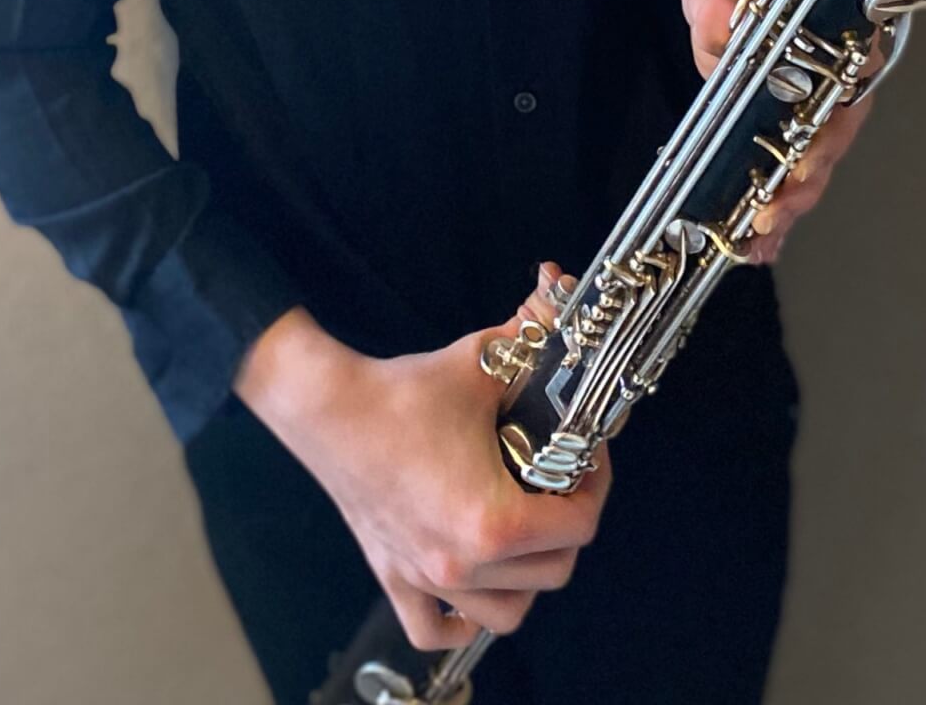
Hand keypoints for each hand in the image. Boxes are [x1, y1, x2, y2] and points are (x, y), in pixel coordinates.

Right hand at [269, 261, 610, 654]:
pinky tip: (473, 587)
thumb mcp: (483, 361)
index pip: (580, 526)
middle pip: (554, 572)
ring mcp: (426, 578)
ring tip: (527, 530)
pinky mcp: (394, 577)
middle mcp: (462, 564)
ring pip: (507, 612)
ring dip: (528, 578)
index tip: (588, 457)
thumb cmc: (402, 392)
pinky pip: (435, 627)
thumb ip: (533, 334)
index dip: (597, 485)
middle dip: (569, 524)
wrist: (329, 408)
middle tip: (563, 482)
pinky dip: (461, 620)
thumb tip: (564, 298)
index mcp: (492, 521)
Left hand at [680, 0, 878, 264]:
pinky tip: (754, 248)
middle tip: (766, 222)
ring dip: (785, 210)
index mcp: (835, 37)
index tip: (796, 169)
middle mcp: (840, 81)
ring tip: (754, 248)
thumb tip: (719, 18)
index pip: (837, 93)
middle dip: (798, 190)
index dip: (818, 137)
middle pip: (829, 144)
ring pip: (812, 168)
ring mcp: (818, 110)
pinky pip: (790, 173)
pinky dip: (775, 211)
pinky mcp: (790, 128)